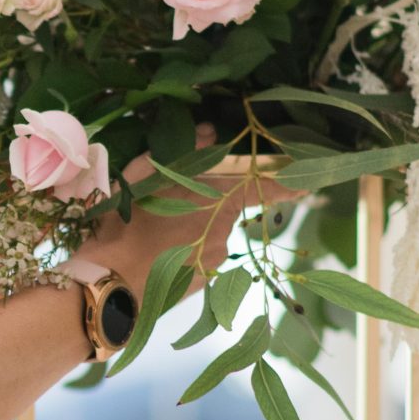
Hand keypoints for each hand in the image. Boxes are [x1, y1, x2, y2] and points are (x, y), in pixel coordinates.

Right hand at [66, 152, 284, 294]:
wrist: (109, 285)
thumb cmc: (123, 225)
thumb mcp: (145, 178)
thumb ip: (184, 154)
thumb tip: (209, 134)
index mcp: (216, 201)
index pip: (264, 189)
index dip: (288, 185)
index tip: (310, 184)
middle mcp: (225, 231)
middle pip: (224, 209)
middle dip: (203, 205)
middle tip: (163, 210)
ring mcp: (216, 259)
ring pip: (210, 234)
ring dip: (190, 230)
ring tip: (151, 235)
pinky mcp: (204, 281)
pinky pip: (200, 258)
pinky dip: (185, 252)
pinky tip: (155, 254)